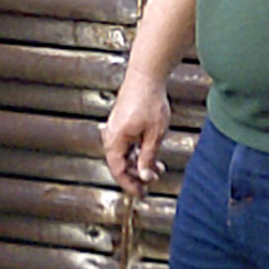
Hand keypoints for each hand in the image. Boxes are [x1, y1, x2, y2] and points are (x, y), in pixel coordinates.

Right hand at [101, 68, 169, 196]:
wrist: (146, 75)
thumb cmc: (150, 101)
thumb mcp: (154, 134)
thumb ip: (148, 157)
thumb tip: (144, 176)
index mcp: (115, 140)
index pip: (118, 170)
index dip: (129, 184)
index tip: (141, 192)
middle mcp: (111, 135)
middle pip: (119, 163)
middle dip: (136, 174)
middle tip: (150, 183)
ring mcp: (114, 128)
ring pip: (124, 154)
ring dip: (138, 163)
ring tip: (157, 168)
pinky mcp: (120, 122)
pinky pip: (125, 143)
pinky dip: (137, 151)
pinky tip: (151, 152)